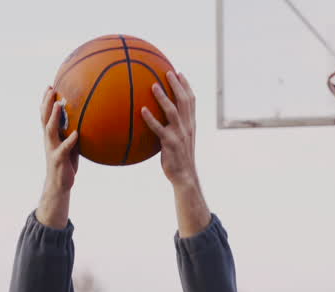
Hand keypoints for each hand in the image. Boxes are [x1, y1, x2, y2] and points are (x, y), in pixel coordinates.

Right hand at [37, 86, 77, 228]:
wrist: (60, 184)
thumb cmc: (66, 163)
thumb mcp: (71, 146)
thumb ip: (73, 133)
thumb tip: (86, 121)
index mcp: (51, 135)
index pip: (45, 115)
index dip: (46, 101)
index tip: (49, 86)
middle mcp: (49, 140)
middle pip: (44, 117)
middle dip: (46, 102)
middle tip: (50, 89)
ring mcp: (52, 148)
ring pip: (49, 129)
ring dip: (53, 117)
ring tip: (57, 105)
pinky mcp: (58, 159)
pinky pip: (64, 148)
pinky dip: (69, 140)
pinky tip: (76, 133)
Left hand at [142, 71, 197, 188]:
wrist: (185, 176)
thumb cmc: (178, 158)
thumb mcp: (180, 139)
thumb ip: (174, 126)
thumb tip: (160, 116)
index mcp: (190, 124)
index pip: (191, 101)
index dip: (186, 86)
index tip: (179, 73)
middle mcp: (187, 127)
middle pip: (184, 101)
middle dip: (176, 85)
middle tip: (168, 72)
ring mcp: (179, 135)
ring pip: (172, 111)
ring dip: (163, 98)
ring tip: (153, 86)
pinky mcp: (170, 144)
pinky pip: (159, 129)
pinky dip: (151, 119)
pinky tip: (142, 110)